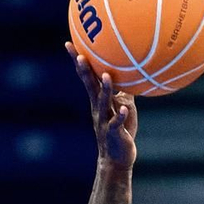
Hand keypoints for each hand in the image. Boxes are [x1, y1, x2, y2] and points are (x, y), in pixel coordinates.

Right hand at [69, 44, 136, 170]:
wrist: (117, 159)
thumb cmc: (121, 131)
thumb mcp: (124, 105)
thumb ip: (124, 89)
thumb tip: (133, 69)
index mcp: (98, 100)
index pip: (87, 77)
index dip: (78, 61)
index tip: (70, 44)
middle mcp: (98, 108)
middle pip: (89, 86)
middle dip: (84, 71)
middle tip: (80, 55)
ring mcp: (105, 121)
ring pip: (103, 103)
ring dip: (104, 89)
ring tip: (106, 76)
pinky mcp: (114, 133)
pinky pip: (117, 123)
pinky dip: (120, 116)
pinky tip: (124, 109)